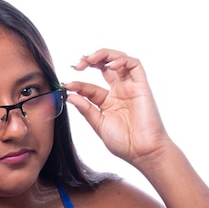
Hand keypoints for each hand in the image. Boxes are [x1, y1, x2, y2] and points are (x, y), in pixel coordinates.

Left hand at [62, 48, 170, 166]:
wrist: (143, 153)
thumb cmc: (124, 143)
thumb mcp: (98, 124)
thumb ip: (85, 109)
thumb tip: (70, 95)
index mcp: (107, 101)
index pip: (89, 86)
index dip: (77, 83)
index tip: (66, 85)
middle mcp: (119, 91)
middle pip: (104, 66)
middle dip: (89, 60)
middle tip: (77, 64)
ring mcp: (130, 87)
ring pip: (118, 60)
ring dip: (103, 54)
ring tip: (89, 59)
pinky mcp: (142, 86)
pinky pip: (135, 65)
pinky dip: (122, 60)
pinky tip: (110, 66)